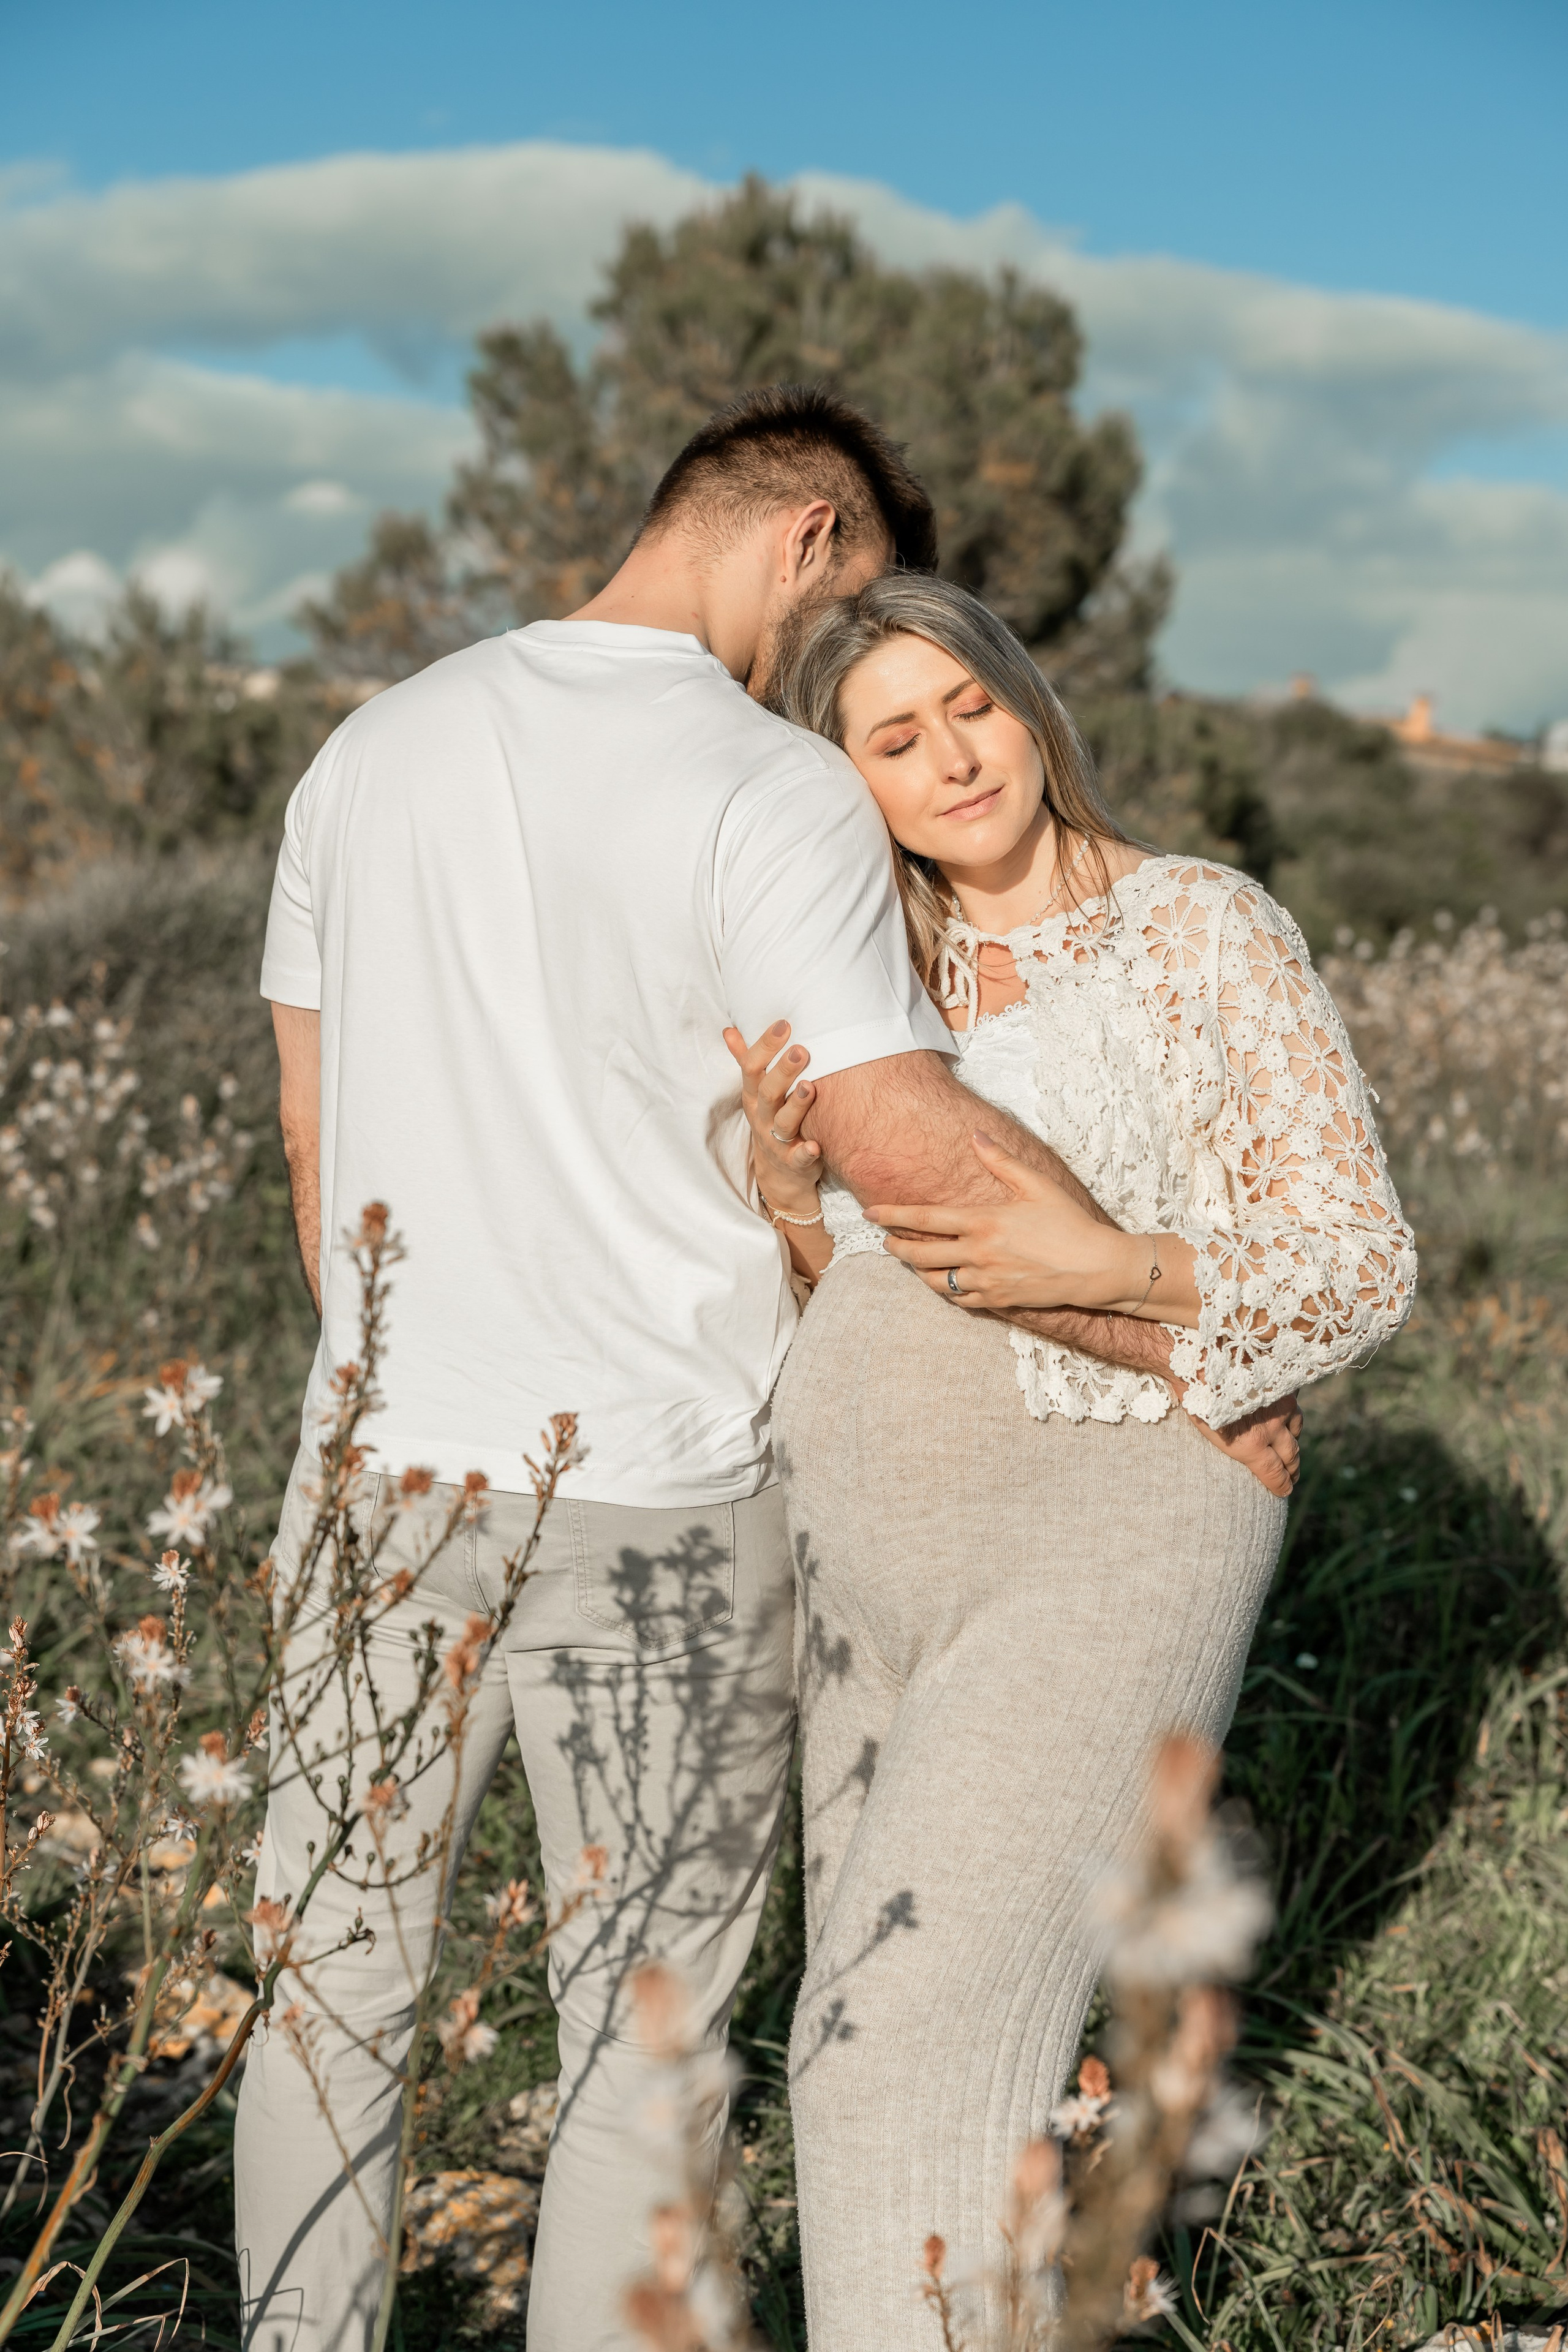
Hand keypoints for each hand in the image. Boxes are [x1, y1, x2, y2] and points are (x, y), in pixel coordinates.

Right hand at [723, 1020, 821, 1217]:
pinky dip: (806, 1152)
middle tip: (801, 1050)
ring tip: (812, 1086)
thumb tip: (729, 1030)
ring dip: (797, 1105)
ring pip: (783, 1122)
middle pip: (768, 1092)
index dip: (765, 1046)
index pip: (752, 1068)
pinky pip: (798, 1158)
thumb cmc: (772, 1119)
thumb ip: (746, 1060)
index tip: (784, 1024)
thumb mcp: (756, 1091)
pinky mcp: (794, 1162)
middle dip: (783, 1071)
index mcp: (754, 1096)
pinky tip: (815, 1144)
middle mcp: (762, 1117)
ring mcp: (776, 1140)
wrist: (780, 1172)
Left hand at [869, 1129, 1193, 1321]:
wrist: (1096, 1267)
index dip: (892, 1215)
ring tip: (912, 1262)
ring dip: (918, 1271)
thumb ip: (1002, 1161)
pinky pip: (959, 1300)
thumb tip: (976, 1135)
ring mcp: (986, 1280)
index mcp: (983, 1222)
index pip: (925, 1218)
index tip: (871, 1212)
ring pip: (935, 1281)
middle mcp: (978, 1253)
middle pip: (920, 1254)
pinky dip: (946, 1291)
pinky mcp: (998, 1301)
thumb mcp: (1037, 1185)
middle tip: (886, 1241)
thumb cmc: (1068, 1223)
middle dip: (896, 1247)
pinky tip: (944, 1282)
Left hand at [1187, 1395, 1302, 1499]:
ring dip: (1293, 1442)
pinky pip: (1294, 1405)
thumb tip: (1245, 1456)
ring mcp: (1280, 1406)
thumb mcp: (1209, 1431)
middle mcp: (1271, 1428)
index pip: (1274, 1472)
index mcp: (1250, 1444)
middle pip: (1291, 1456)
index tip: (1284, 1490)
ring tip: (1291, 1449)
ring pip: (1296, 1430)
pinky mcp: (1283, 1386)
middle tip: (1292, 1477)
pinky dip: (1291, 1414)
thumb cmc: (1197, 1396)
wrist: (1203, 1358)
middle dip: (1292, 1470)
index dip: (1281, 1484)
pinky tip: (1287, 1417)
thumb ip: (1234, 1445)